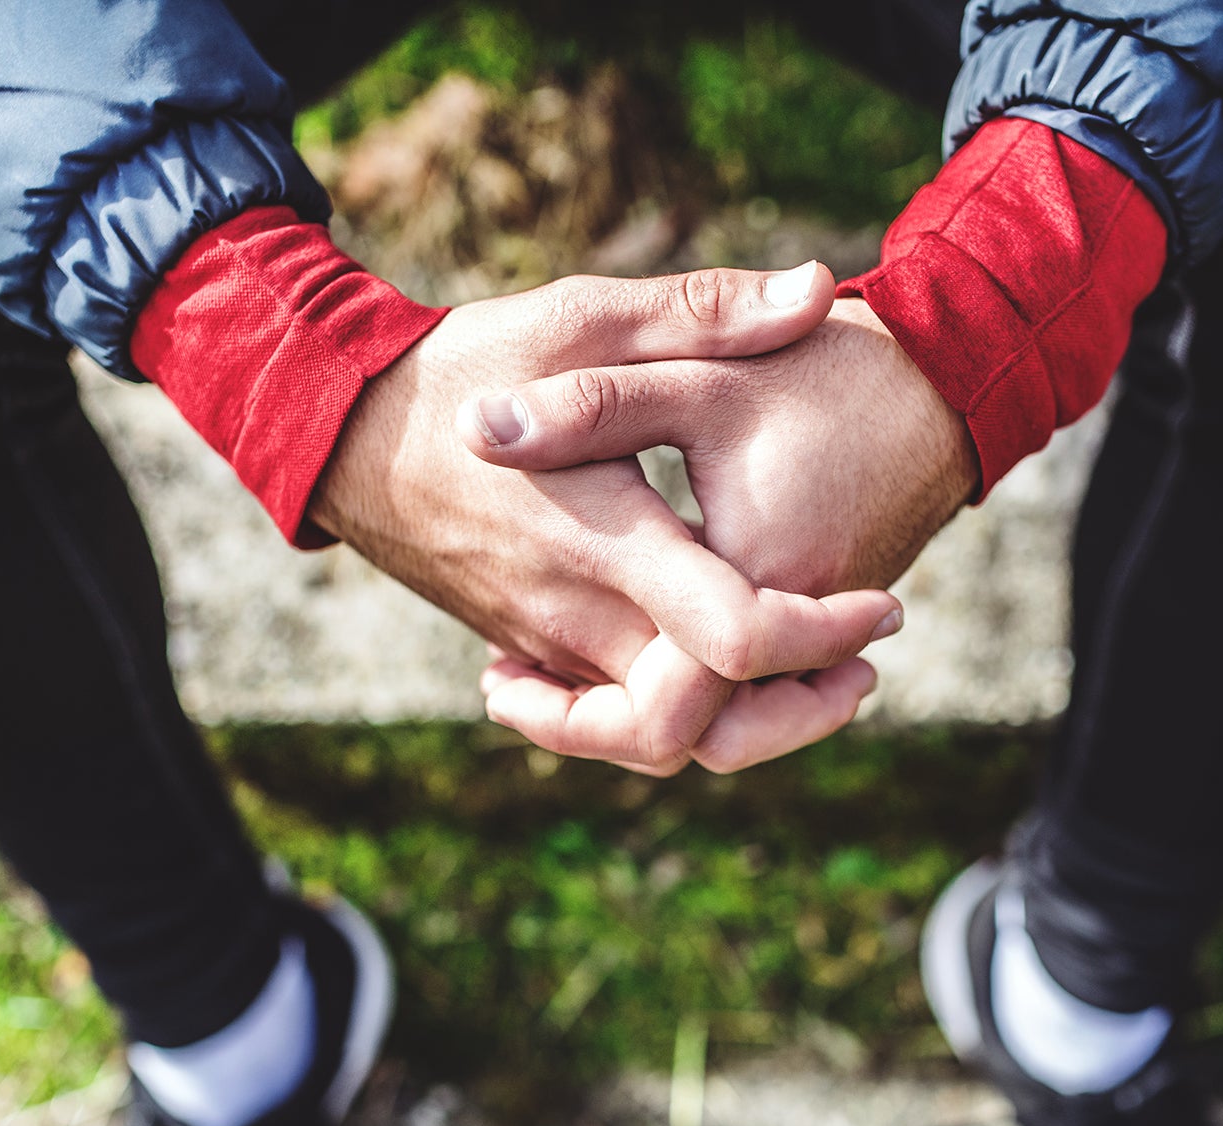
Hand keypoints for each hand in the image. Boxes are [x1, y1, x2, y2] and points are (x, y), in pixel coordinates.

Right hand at [310, 266, 902, 775]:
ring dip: (747, 721)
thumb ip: (702, 313)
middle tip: (863, 664)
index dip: (821, 635)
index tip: (879, 607)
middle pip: (704, 726)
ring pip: (660, 738)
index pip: (733, 635)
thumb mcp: (582, 317)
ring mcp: (549, 646)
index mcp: (607, 538)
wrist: (344, 435)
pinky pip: (617, 715)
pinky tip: (728, 662)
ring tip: (813, 667)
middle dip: (798, 712)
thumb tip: (811, 290)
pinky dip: (683, 708)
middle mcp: (578, 614)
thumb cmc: (465, 368)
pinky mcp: (532, 653)